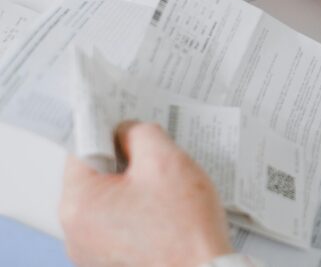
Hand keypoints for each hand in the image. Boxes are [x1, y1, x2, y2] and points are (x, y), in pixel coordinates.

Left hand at [60, 121, 231, 266]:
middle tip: (159, 162)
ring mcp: (90, 252)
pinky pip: (117, 224)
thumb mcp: (165, 160)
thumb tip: (126, 132)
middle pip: (95, 176)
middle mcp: (74, 232)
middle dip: (127, 163)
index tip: (133, 130)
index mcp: (77, 203)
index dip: (110, 133)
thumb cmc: (184, 225)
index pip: (83, 149)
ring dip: (134, 189)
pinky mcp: (108, 263)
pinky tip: (164, 214)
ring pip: (108, 200)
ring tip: (166, 192)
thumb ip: (140, 133)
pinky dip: (138, 213)